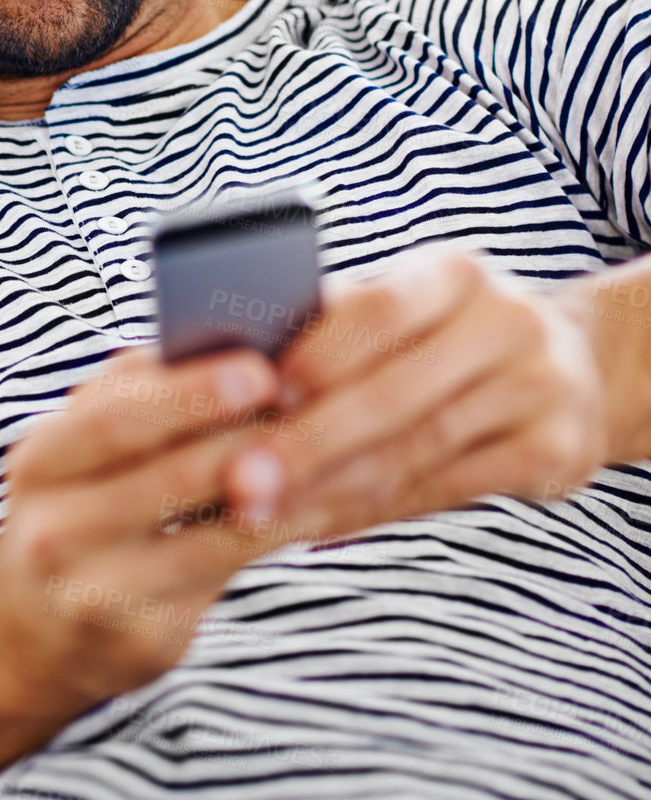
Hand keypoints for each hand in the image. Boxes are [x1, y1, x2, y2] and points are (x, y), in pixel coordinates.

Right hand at [0, 346, 298, 706]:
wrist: (36, 626)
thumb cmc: (83, 503)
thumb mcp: (83, 447)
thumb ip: (141, 394)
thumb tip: (235, 341)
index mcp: (39, 461)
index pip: (115, 419)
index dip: (191, 394)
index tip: (261, 369)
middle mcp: (55, 530)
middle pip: (170, 477)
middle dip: (252, 438)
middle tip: (320, 407)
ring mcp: (96, 592)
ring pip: (211, 535)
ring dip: (286, 490)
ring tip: (346, 454)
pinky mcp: (143, 639)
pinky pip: (230, 576)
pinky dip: (282, 534)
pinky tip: (324, 506)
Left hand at [222, 245, 611, 547]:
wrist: (571, 370)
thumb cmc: (444, 338)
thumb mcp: (405, 309)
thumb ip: (334, 327)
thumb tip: (228, 365)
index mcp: (456, 271)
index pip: (379, 307)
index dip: (317, 353)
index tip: (256, 392)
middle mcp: (508, 321)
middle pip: (392, 392)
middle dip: (307, 443)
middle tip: (237, 482)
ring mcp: (541, 387)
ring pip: (415, 449)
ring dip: (329, 489)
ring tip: (260, 514)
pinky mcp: (558, 451)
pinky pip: (445, 489)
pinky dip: (373, 512)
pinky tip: (318, 528)